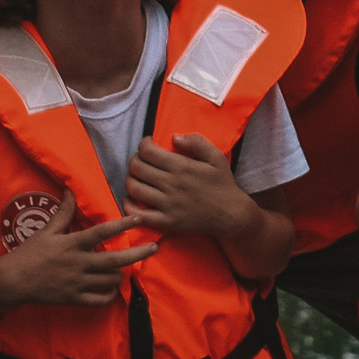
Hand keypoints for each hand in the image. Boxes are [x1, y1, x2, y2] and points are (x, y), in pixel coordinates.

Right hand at [3, 211, 158, 307]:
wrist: (12, 281)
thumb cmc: (29, 254)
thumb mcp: (46, 231)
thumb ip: (63, 214)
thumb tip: (70, 192)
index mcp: (72, 244)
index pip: (102, 232)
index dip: (123, 224)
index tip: (139, 218)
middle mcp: (79, 263)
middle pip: (115, 259)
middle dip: (138, 253)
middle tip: (154, 248)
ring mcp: (78, 283)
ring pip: (111, 280)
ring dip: (120, 273)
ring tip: (123, 268)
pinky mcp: (74, 299)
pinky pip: (100, 300)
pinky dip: (109, 294)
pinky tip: (111, 288)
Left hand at [127, 132, 250, 239]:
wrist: (231, 215)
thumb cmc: (223, 184)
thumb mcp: (216, 157)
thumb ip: (197, 142)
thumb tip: (174, 137)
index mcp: (181, 167)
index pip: (147, 151)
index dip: (142, 144)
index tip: (147, 144)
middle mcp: (171, 184)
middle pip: (136, 167)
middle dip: (134, 160)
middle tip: (141, 160)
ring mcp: (167, 205)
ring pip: (133, 188)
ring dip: (130, 179)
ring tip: (137, 177)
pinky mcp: (166, 221)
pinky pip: (138, 214)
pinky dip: (128, 205)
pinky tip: (131, 198)